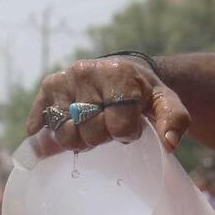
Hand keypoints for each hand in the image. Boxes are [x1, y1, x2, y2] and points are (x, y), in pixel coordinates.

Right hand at [27, 56, 190, 152]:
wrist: (126, 69)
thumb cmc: (146, 92)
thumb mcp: (167, 102)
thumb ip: (174, 120)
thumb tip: (169, 144)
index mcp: (119, 76)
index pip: (118, 127)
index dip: (127, 133)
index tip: (132, 125)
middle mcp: (87, 73)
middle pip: (88, 132)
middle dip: (101, 137)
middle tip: (109, 126)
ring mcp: (66, 79)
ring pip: (63, 132)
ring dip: (78, 138)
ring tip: (90, 127)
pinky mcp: (50, 86)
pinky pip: (40, 119)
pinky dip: (43, 131)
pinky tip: (47, 137)